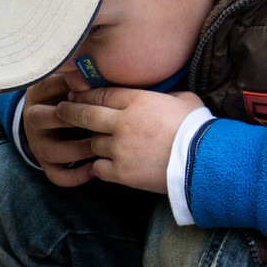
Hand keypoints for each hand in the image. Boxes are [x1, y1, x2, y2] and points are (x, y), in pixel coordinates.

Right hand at [19, 74, 98, 186]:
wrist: (52, 115)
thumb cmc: (72, 93)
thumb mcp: (71, 80)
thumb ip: (82, 75)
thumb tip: (95, 72)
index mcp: (39, 92)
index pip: (51, 85)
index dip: (74, 87)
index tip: (97, 88)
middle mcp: (32, 117)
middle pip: (46, 119)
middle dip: (75, 119)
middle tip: (101, 119)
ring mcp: (37, 143)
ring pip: (54, 151)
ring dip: (80, 149)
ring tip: (103, 145)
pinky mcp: (44, 162)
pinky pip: (58, 176)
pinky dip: (77, 176)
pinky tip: (95, 168)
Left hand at [56, 88, 204, 192]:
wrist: (206, 163)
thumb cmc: (199, 129)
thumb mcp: (183, 99)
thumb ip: (162, 95)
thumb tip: (157, 94)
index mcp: (138, 101)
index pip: (101, 93)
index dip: (84, 93)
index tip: (74, 94)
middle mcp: (123, 123)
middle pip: (85, 114)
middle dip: (69, 111)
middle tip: (60, 110)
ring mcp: (120, 149)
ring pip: (92, 143)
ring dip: (93, 143)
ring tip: (93, 143)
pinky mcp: (122, 172)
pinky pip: (99, 167)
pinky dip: (100, 166)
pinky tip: (105, 165)